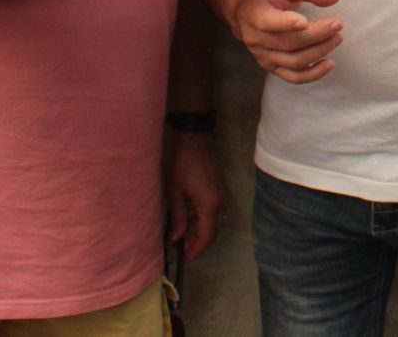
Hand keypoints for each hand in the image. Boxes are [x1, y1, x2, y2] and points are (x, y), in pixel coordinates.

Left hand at [164, 130, 225, 261]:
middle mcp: (221, 203)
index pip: (206, 237)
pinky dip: (202, 222)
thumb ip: (178, 218)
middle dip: (197, 244)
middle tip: (180, 252)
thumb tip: (176, 239)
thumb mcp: (175, 192)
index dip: (194, 250)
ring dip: (199, 233)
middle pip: (212, 232)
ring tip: (180, 239)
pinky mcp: (219, 190)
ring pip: (213, 223)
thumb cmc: (181, 164)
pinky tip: (187, 223)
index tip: (181, 259)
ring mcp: (222, 196)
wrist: (194, 139)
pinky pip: (213, 213)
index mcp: (210, 205)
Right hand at [230, 0, 342, 82]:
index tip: (306, 22)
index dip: (286, 23)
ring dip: (319, 52)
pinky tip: (329, 64)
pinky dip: (313, 74)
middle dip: (316, 35)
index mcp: (254, 13)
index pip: (267, 21)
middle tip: (337, 25)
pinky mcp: (272, 67)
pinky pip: (294, 77)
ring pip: (294, 61)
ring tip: (337, 38)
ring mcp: (263, 56)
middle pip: (288, 43)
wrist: (249, 12)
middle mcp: (255, 38)